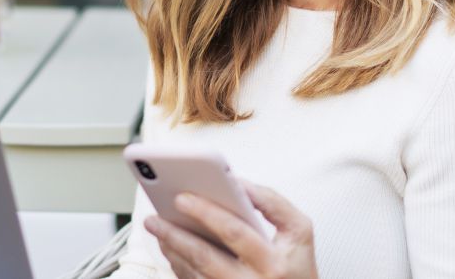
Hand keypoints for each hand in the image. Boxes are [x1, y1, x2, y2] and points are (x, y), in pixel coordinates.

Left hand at [144, 180, 318, 278]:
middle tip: (155, 216)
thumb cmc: (298, 267)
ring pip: (195, 274)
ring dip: (172, 249)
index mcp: (274, 262)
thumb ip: (273, 203)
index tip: (183, 196)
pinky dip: (179, 266)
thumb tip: (240, 184)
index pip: (235, 232)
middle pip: (205, 256)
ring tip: (157, 227)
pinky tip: (170, 248)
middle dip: (176, 233)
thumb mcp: (299, 231)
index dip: (207, 212)